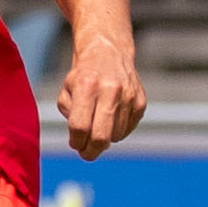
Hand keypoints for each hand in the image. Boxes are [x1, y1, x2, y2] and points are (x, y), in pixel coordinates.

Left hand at [56, 31, 145, 160]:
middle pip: (101, 137)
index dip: (75, 142)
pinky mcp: (141, 102)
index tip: (75, 144)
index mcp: (87, 85)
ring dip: (105, 138)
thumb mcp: (67, 90)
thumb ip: (70, 116)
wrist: (108, 53)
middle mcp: (110, 89)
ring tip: (98, 123)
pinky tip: (112, 117)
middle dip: (91, 151)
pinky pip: (128, 130)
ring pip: (115, 136)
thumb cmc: (83, 76)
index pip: (80, 126)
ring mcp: (129, 96)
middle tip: (86, 153)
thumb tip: (81, 141)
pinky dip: (117, 130)